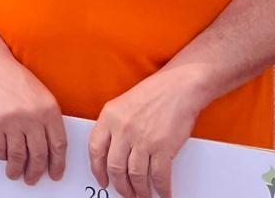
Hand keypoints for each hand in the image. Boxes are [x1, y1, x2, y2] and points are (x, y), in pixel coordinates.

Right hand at [0, 56, 66, 184]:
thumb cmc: (17, 80)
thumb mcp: (43, 96)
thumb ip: (48, 120)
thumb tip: (50, 149)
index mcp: (50, 110)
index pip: (59, 145)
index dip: (58, 164)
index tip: (55, 174)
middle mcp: (33, 117)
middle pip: (39, 154)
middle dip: (36, 171)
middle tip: (32, 178)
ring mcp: (14, 120)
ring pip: (18, 155)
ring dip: (17, 169)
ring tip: (15, 173)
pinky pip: (0, 147)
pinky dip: (2, 155)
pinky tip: (3, 156)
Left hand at [88, 69, 204, 197]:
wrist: (179, 87)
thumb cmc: (154, 93)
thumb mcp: (122, 105)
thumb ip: (114, 126)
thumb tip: (112, 153)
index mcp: (109, 117)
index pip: (95, 149)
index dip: (98, 169)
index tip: (102, 180)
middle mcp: (123, 129)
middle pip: (115, 167)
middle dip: (120, 186)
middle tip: (126, 193)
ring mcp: (143, 139)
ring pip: (135, 176)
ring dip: (139, 191)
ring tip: (142, 195)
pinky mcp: (163, 147)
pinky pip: (158, 177)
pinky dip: (161, 189)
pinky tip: (162, 193)